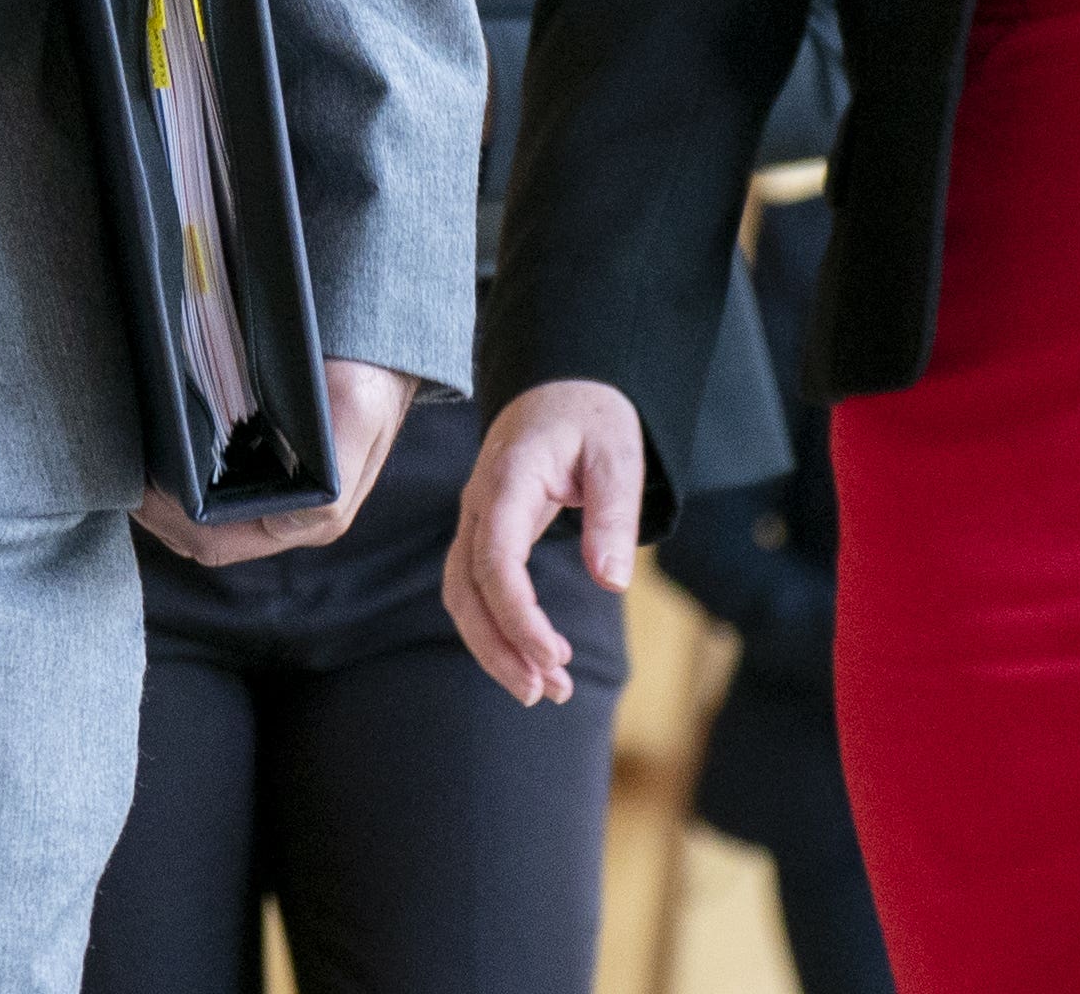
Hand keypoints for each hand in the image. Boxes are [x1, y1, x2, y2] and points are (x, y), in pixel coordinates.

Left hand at [135, 358, 415, 567]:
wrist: (384, 346)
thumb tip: (296, 520)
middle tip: (124, 471)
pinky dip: (179, 472)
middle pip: (201, 536)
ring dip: (164, 496)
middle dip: (157, 512)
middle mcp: (288, 517)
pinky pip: (209, 485)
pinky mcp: (264, 467)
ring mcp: (274, 494)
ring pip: (201, 515)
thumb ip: (332, 477)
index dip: (169, 521)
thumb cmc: (371, 377)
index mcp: (309, 518)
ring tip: (136, 459)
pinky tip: (160, 445)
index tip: (139, 484)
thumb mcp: (357, 413)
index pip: (217, 542)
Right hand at [443, 379, 642, 705]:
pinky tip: (533, 656)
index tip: (555, 656)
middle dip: (499, 647)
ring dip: (494, 647)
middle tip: (546, 692)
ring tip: (544, 689)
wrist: (563, 386)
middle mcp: (480, 504)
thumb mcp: (617, 454)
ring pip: (462, 595)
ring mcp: (477, 519)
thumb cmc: (592, 417)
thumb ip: (613, 514)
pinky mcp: (486, 533)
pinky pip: (475, 587)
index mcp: (508, 481)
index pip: (495, 561)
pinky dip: (497, 628)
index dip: (518, 616)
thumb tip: (611, 582)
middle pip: (466, 589)